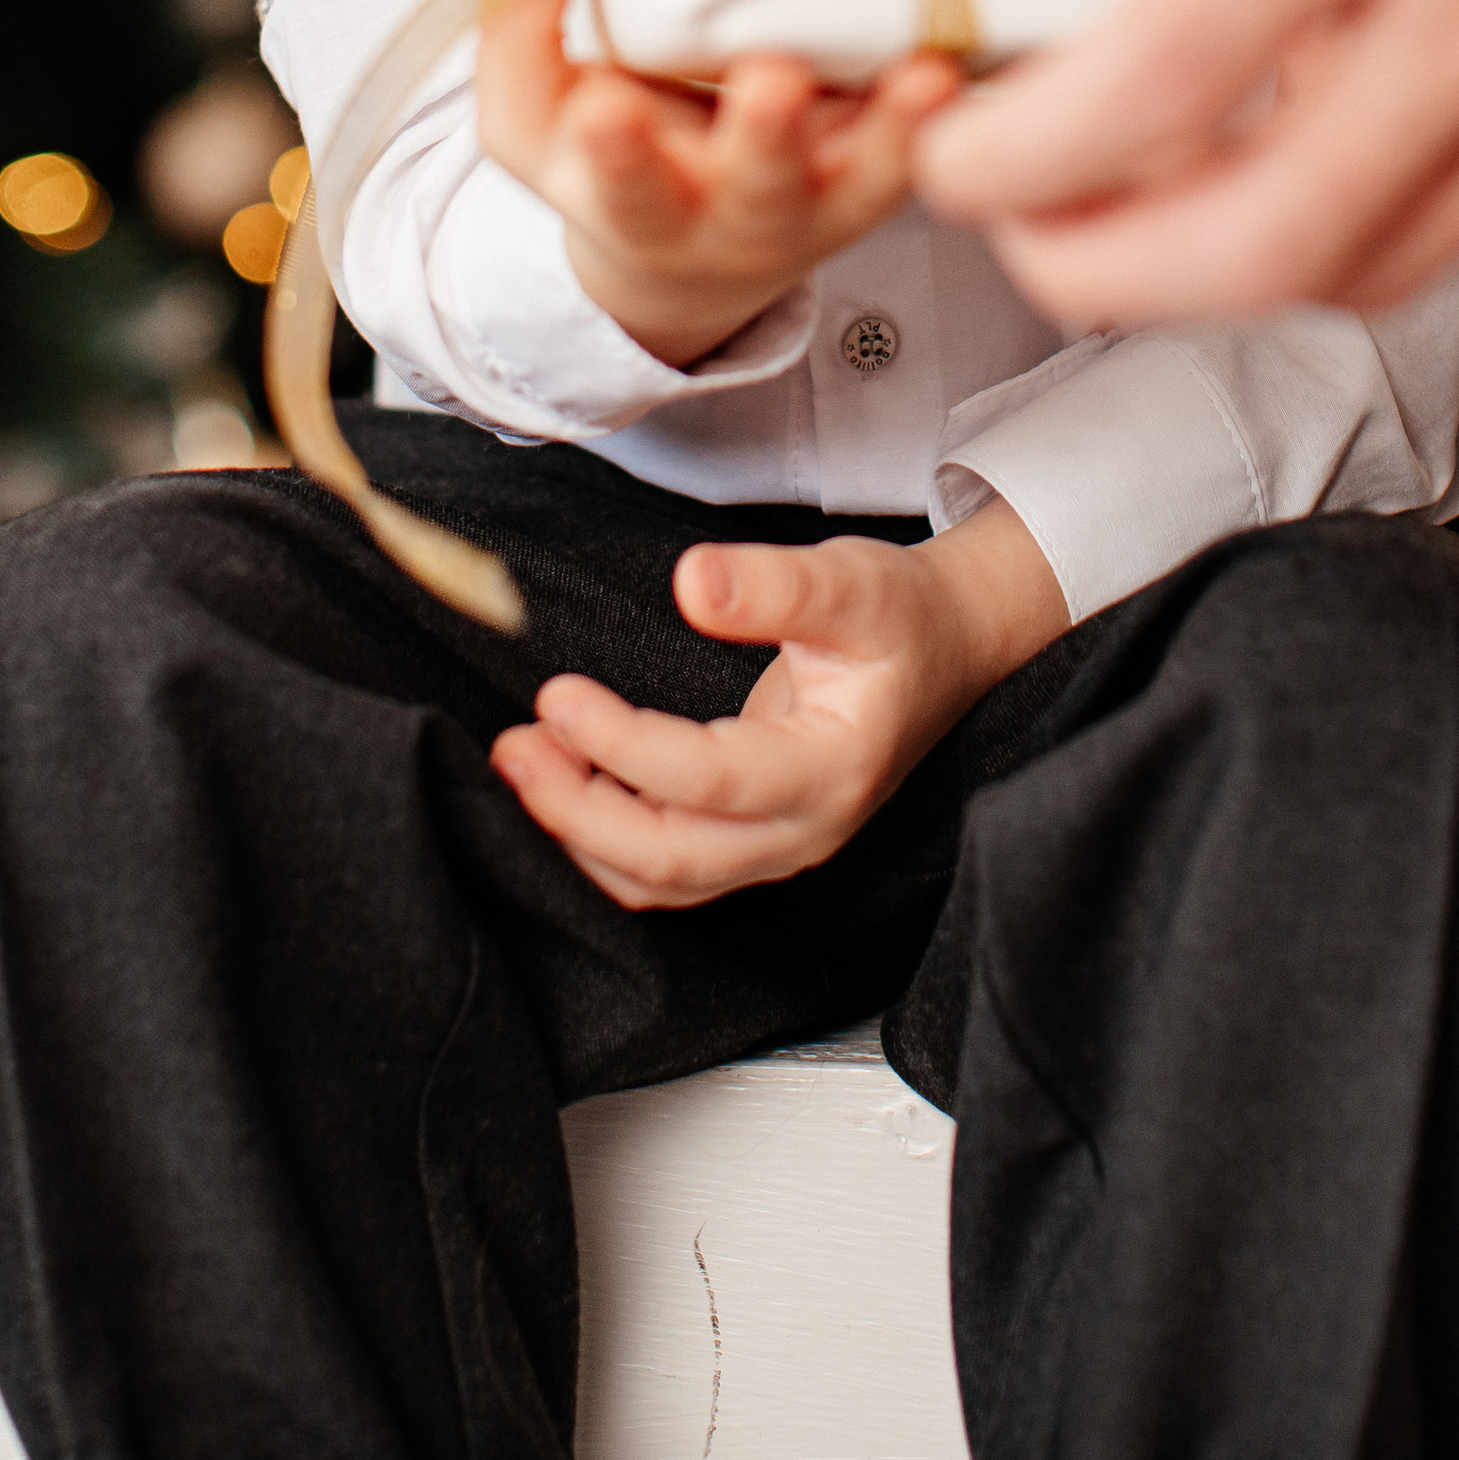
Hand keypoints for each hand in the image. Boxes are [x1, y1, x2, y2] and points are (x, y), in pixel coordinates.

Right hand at [474, 0, 960, 365]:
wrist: (689, 257)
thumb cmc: (613, 157)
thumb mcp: (532, 116)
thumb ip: (520, 27)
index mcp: (637, 203)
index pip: (620, 187)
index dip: (616, 150)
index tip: (603, 109)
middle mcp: (737, 211)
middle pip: (758, 187)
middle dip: (766, 136)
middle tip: (775, 80)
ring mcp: (825, 197)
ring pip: (869, 176)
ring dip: (895, 126)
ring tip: (920, 77)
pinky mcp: (889, 171)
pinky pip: (932, 144)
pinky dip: (952, 108)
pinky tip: (970, 59)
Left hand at [490, 501, 1067, 907]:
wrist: (945, 650)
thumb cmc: (900, 616)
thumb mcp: (852, 579)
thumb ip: (775, 584)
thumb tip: (691, 581)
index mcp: (833, 769)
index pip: (711, 781)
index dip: (624, 746)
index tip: (558, 694)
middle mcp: (804, 831)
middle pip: (674, 858)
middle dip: (578, 813)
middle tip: (513, 748)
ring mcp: (777, 847)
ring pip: (662, 880)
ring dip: (579, 832)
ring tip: (521, 758)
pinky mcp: (751, 841)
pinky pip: (665, 868)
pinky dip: (602, 839)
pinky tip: (562, 779)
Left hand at [915, 0, 1458, 322]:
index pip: (1169, 73)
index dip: (1032, 150)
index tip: (963, 145)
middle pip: (1260, 240)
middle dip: (1105, 276)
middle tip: (1026, 233)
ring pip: (1375, 265)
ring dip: (1230, 275)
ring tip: (1140, 217)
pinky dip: (1371, 236)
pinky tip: (1309, 170)